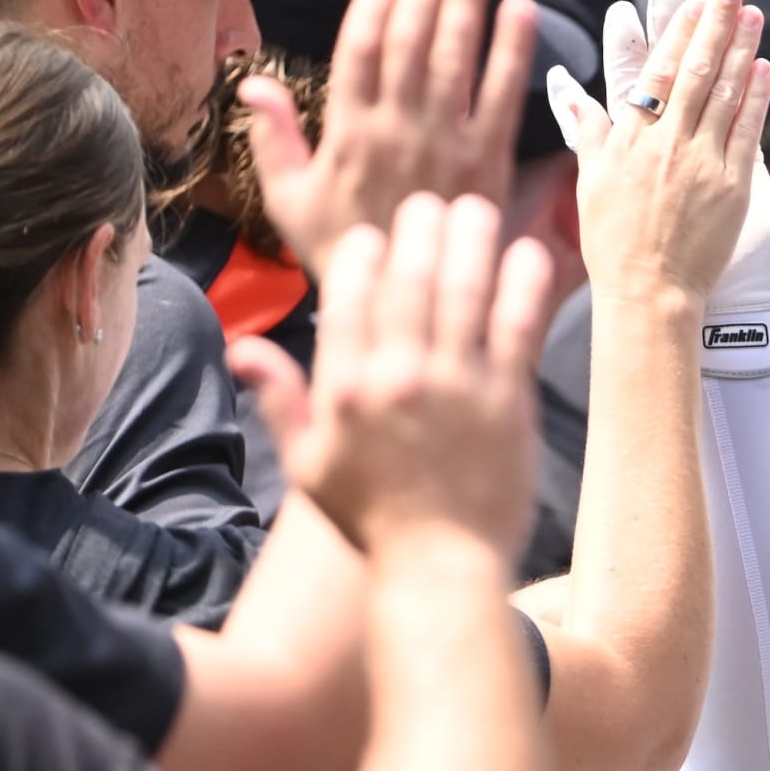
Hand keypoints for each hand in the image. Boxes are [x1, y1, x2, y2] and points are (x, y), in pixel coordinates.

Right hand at [232, 192, 555, 556]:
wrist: (439, 567)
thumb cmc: (374, 520)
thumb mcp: (307, 464)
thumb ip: (279, 398)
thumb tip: (242, 348)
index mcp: (346, 389)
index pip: (349, 298)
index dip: (364, 256)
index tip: (376, 235)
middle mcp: (399, 378)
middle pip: (409, 280)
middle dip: (419, 230)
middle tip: (431, 203)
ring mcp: (456, 387)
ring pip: (463, 291)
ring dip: (469, 240)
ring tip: (476, 207)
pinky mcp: (508, 401)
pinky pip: (516, 326)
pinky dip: (522, 284)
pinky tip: (527, 250)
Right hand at [245, 0, 540, 266]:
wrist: (403, 304)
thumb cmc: (343, 248)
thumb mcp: (290, 200)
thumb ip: (274, 138)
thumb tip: (251, 82)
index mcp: (348, 134)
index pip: (362, 48)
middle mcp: (397, 132)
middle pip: (411, 42)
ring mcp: (445, 146)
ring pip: (454, 61)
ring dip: (466, 2)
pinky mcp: (489, 165)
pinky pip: (503, 100)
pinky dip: (513, 53)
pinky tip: (522, 10)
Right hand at [552, 0, 769, 309]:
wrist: (649, 292)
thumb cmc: (614, 241)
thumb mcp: (588, 179)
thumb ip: (585, 128)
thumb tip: (565, 86)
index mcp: (630, 138)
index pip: (654, 70)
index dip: (675, 30)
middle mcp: (665, 142)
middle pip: (693, 70)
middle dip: (714, 23)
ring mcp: (700, 161)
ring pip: (724, 93)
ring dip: (741, 49)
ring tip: (754, 13)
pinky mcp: (731, 186)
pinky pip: (747, 131)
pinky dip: (756, 97)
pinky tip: (764, 67)